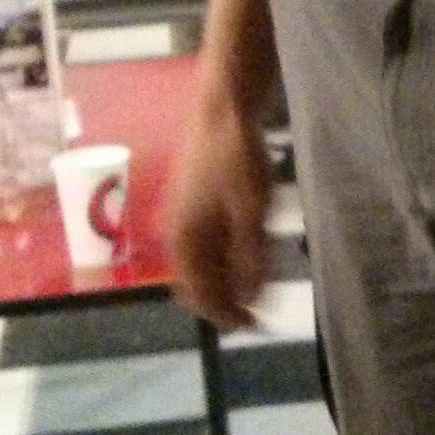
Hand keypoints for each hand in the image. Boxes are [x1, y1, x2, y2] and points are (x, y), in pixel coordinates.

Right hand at [165, 83, 274, 329]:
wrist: (222, 109)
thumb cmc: (236, 160)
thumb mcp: (252, 212)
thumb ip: (249, 257)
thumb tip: (250, 296)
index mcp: (184, 242)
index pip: (201, 296)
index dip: (227, 314)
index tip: (255, 326)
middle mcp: (175, 235)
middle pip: (198, 283)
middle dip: (226, 298)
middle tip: (259, 308)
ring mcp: (181, 218)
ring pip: (202, 263)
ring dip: (227, 276)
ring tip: (259, 280)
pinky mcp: (191, 203)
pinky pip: (205, 243)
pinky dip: (225, 255)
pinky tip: (249, 250)